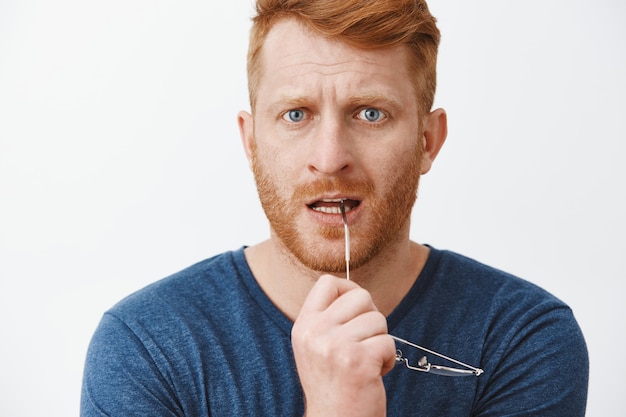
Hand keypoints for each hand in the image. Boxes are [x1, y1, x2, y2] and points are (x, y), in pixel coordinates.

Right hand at [292, 275, 395, 416]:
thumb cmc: (332, 386)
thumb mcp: (315, 346)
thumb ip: (327, 319)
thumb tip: (355, 293)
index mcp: (303, 326)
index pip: (327, 283)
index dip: (348, 289)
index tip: (356, 310)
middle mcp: (315, 333)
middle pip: (360, 296)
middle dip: (371, 317)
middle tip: (365, 340)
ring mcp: (335, 346)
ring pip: (378, 319)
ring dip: (380, 341)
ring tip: (367, 361)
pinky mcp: (358, 361)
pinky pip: (389, 342)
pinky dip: (388, 359)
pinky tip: (374, 374)